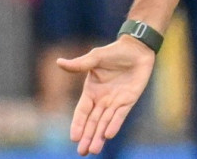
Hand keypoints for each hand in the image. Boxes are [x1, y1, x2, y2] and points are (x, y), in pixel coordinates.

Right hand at [56, 37, 155, 154]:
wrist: (138, 48)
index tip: (73, 138)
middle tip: (82, 152)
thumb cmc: (115, 51)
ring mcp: (115, 101)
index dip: (78, 124)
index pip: (82, 111)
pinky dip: (115, 124)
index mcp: (91, 91)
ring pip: (105, 122)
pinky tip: (109, 135)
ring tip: (93, 150)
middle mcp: (102, 99)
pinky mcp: (129, 100)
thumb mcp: (96, 57)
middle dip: (87, 136)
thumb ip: (80, 64)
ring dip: (99, 136)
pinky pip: (120, 115)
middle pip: (93, 122)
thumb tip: (59, 62)